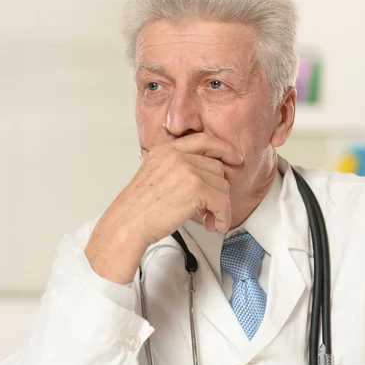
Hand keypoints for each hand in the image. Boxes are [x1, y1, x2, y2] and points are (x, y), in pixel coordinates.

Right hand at [85, 133, 242, 282]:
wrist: (128, 224)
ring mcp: (187, 170)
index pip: (204, 140)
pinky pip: (222, 202)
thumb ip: (176, 168)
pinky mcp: (195, 189)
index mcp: (167, 149)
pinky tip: (215, 224)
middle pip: (217, 167)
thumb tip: (204, 176)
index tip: (235, 157)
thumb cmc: (138, 208)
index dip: (224, 148)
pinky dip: (223, 216)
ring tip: (209, 219)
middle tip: (211, 208)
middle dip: (218, 190)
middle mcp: (177, 156)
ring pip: (222, 185)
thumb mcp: (154, 175)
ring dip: (220, 206)